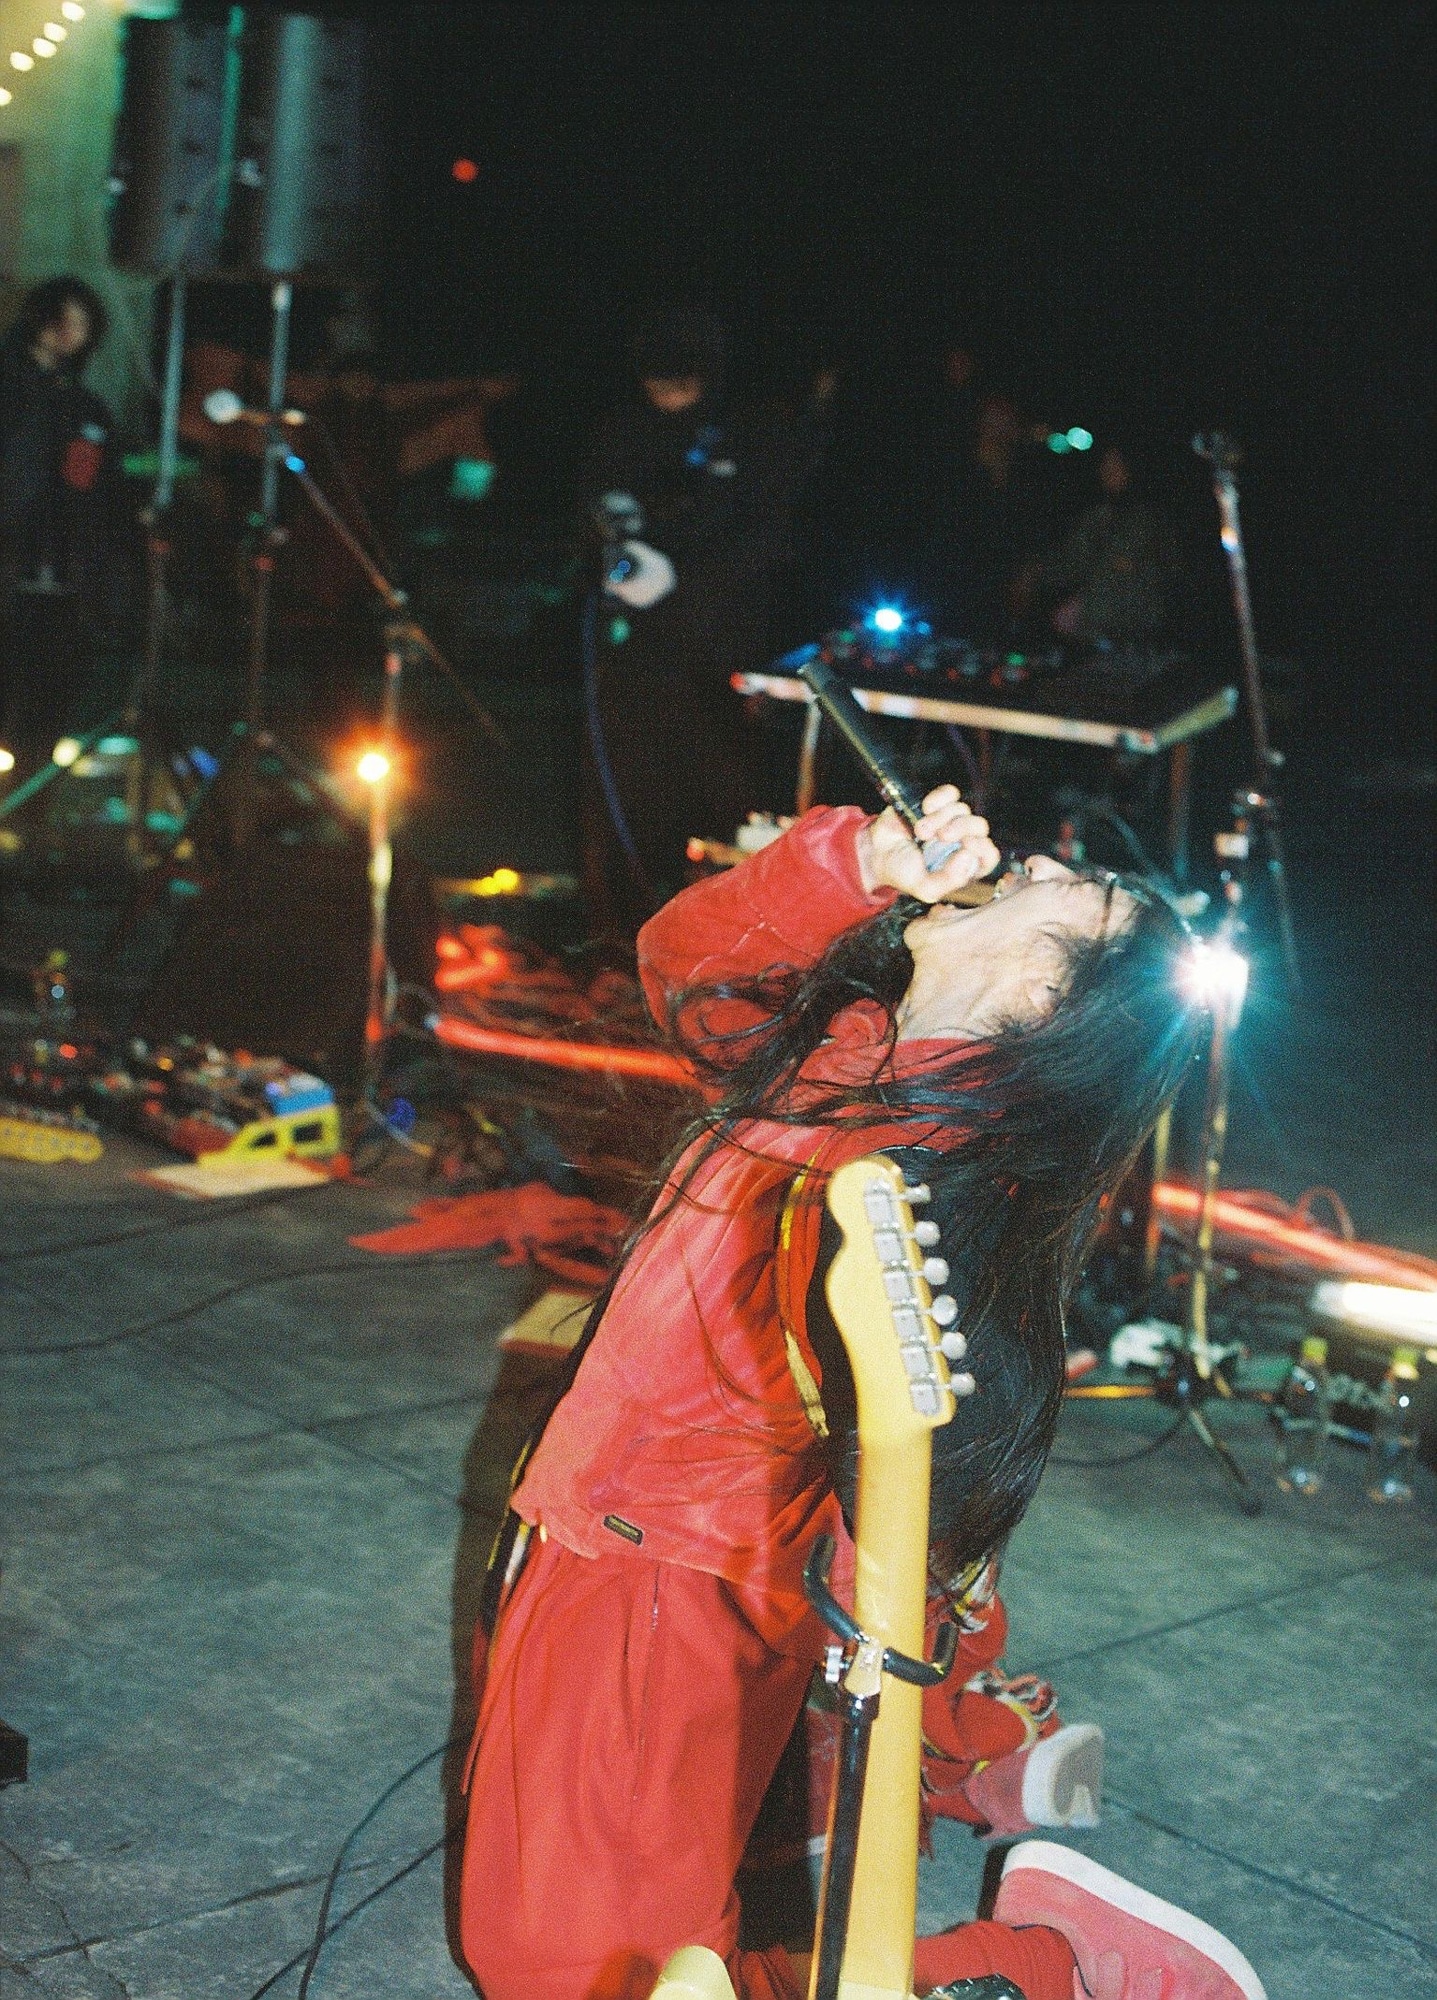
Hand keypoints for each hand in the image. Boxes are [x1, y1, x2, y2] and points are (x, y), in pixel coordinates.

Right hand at [856, 786, 1000, 901]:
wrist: (876, 852)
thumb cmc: (902, 872)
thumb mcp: (925, 888)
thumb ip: (950, 881)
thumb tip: (968, 857)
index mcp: (964, 865)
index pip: (989, 855)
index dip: (982, 848)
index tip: (965, 846)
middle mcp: (962, 842)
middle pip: (980, 827)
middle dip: (960, 829)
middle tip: (940, 837)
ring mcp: (951, 821)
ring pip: (962, 810)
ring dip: (939, 819)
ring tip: (920, 831)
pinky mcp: (938, 804)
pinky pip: (951, 794)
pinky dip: (939, 799)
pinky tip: (925, 808)